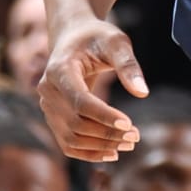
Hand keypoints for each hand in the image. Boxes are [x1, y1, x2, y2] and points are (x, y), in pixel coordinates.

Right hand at [41, 16, 148, 160]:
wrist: (73, 37)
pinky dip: (89, 153)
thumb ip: (128, 65)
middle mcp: (47, 90)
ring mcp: (47, 106)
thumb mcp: (116, 42)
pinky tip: (112, 153)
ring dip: (101, 146)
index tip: (129, 124)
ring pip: (71, 139)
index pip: (80, 101)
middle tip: (136, 136)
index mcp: (59, 69)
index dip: (104, 116)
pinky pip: (68, 143)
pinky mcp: (52, 117)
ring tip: (129, 143)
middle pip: (76, 123)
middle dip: (108, 134)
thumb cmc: (97, 37)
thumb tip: (143, 93)